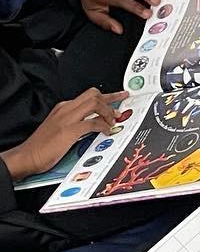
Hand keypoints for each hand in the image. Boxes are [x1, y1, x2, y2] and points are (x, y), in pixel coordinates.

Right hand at [2, 89, 123, 179]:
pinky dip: (103, 126)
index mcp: (63, 108)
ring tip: (112, 122)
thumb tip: (96, 123)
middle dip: (111, 100)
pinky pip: (93, 123)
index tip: (118, 97)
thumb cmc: (42, 146)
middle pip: (93, 94)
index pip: (88, 96)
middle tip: (120, 110)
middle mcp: (65, 109)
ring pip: (95, 103)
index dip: (107, 97)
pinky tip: (105, 131)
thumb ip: (77, 122)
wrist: (27, 156)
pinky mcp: (69, 130)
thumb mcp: (61, 128)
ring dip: (108, 112)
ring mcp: (67, 119)